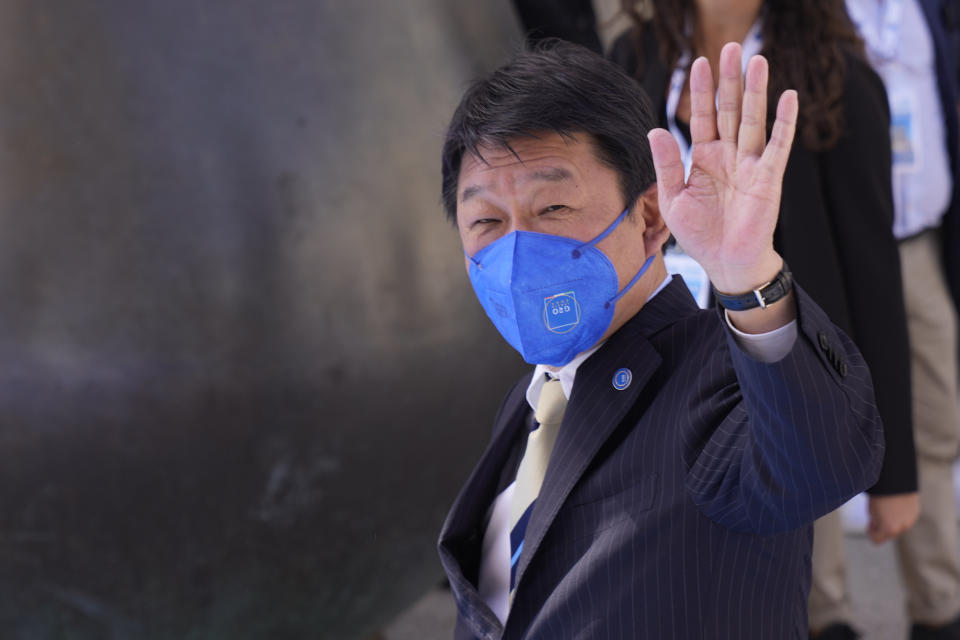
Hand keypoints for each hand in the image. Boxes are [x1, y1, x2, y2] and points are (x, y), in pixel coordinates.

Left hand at [647, 42, 797, 295]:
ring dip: (755, 91)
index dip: (701, 91)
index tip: (698, 62)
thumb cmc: (699, 234)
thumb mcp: (673, 199)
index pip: (702, 117)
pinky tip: (788, 96)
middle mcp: (728, 155)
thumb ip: (666, 165)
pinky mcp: (768, 178)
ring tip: (756, 60)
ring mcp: (750, 164)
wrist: (725, 263)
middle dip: (729, 80)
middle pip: (729, 109)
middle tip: (730, 47)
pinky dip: (784, 122)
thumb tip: (655, 130)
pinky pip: (777, 145)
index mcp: (704, 158)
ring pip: (753, 120)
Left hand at [867, 493, 918, 543]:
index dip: (871, 532)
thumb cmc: (880, 495)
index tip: (869, 523)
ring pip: (898, 527)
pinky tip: (896, 505)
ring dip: (892, 522)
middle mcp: (902, 528)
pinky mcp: (916, 513)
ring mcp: (910, 521)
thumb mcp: (871, 511)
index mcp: (889, 529)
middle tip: (877, 514)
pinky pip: (905, 519)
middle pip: (888, 535)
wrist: (896, 480)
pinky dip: (899, 516)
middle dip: (882, 528)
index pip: (876, 540)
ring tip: (887, 507)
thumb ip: (875, 523)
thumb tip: (877, 528)